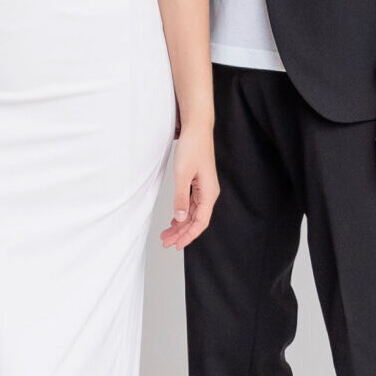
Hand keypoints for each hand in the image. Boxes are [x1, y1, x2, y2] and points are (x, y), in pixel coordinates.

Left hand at [160, 125, 217, 248]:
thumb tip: (181, 218)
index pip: (201, 222)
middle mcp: (209, 193)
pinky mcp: (198, 184)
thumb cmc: (193, 148)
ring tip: (167, 235)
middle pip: (196, 220)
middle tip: (166, 242)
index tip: (177, 245)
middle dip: (181, 233)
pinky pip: (191, 205)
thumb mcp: (183, 175)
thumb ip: (181, 198)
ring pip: (192, 214)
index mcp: (209, 193)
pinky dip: (182, 214)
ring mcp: (204, 189)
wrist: (197, 130)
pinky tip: (175, 220)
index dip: (189, 235)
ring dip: (180, 225)